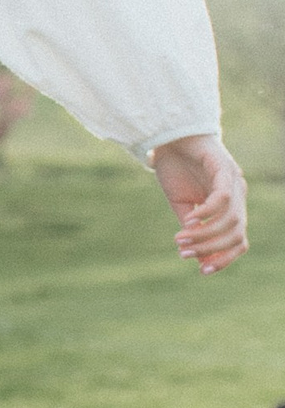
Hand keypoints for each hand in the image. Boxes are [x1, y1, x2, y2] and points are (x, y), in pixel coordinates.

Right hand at [150, 133, 248, 274]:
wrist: (167, 136)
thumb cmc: (175, 168)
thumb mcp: (182, 205)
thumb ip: (192, 229)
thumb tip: (199, 261)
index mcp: (231, 206)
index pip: (239, 241)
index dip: (224, 258)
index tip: (202, 272)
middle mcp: (238, 195)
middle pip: (237, 234)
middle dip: (211, 249)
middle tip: (184, 254)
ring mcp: (233, 181)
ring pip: (231, 220)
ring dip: (205, 234)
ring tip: (180, 239)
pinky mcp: (223, 168)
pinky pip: (222, 198)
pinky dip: (206, 213)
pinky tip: (188, 218)